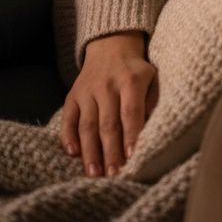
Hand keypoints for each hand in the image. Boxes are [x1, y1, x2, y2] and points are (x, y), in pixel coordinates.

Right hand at [60, 30, 156, 176]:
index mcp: (130, 80)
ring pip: (87, 125)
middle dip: (110, 151)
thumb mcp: (152, 78)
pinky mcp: (72, 96)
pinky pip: (68, 118)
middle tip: (113, 175)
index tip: (132, 158)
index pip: (130, 111)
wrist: (111, 46)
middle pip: (108, 123)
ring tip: (94, 174)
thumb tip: (151, 133)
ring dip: (90, 151)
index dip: (131, 135)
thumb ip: (153, 103)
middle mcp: (106, 85)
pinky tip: (73, 153)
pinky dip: (68, 136)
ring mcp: (87, 91)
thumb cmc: (136, 71)